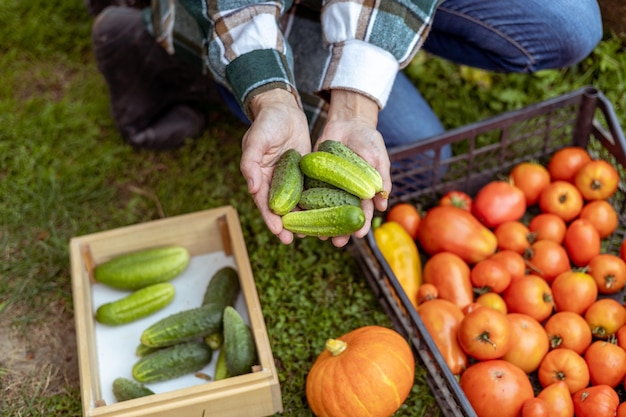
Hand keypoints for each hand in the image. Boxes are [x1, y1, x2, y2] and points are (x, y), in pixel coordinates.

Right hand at [240, 89, 310, 244]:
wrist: (284, 109)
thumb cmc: (266, 123)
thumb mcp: (255, 140)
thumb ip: (250, 163)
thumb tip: (252, 188)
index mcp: (260, 178)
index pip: (264, 203)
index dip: (270, 219)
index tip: (278, 232)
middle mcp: (275, 183)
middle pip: (282, 209)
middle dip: (287, 225)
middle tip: (294, 239)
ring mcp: (292, 180)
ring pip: (298, 204)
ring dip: (305, 218)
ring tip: (313, 233)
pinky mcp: (307, 174)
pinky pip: (313, 191)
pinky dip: (319, 203)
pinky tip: (329, 213)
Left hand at [318, 90, 390, 246]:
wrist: (348, 122)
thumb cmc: (368, 140)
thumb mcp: (378, 157)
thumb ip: (381, 179)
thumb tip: (382, 204)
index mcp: (362, 193)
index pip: (362, 212)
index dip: (361, 223)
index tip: (359, 234)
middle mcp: (344, 194)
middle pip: (341, 215)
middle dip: (339, 230)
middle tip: (336, 242)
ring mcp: (328, 187)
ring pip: (323, 209)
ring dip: (320, 223)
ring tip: (317, 235)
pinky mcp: (313, 178)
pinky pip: (308, 194)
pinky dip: (304, 205)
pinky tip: (299, 216)